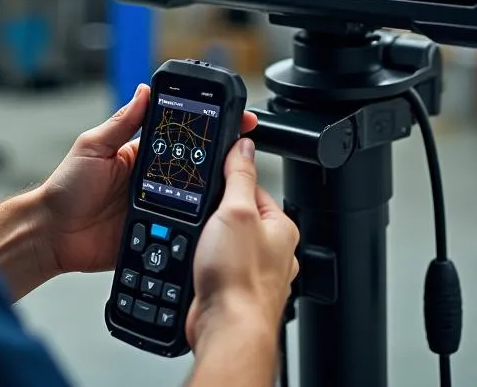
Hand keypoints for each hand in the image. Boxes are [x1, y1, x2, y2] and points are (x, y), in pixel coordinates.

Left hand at [39, 84, 258, 276]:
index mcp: (138, 153)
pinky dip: (194, 224)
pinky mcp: (153, 231)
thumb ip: (121, 122)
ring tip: (229, 182)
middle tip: (241, 149)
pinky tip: (207, 218)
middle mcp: (151, 178)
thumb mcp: (92, 146)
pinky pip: (180, 228)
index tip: (228, 116)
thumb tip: (143, 91)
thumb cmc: (66, 187)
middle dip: (217, 158)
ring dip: (208, 192)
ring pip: (192, 198)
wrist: (52, 234)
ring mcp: (155, 205)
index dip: (201, 127)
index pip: (176, 135)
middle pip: (192, 166)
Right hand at [186, 138, 299, 354]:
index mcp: (281, 228)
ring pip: (226, 243)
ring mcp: (253, 273)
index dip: (228, 181)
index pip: (253, 188)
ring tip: (198, 245)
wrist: (226, 330)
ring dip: (207, 241)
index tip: (211, 179)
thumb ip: (240, 175)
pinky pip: (216, 267)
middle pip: (237, 216)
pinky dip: (203, 263)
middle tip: (201, 218)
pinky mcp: (234, 291)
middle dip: (215, 215)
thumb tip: (244, 146)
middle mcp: (273, 251)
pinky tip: (195, 265)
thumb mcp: (235, 211)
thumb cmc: (239, 279)